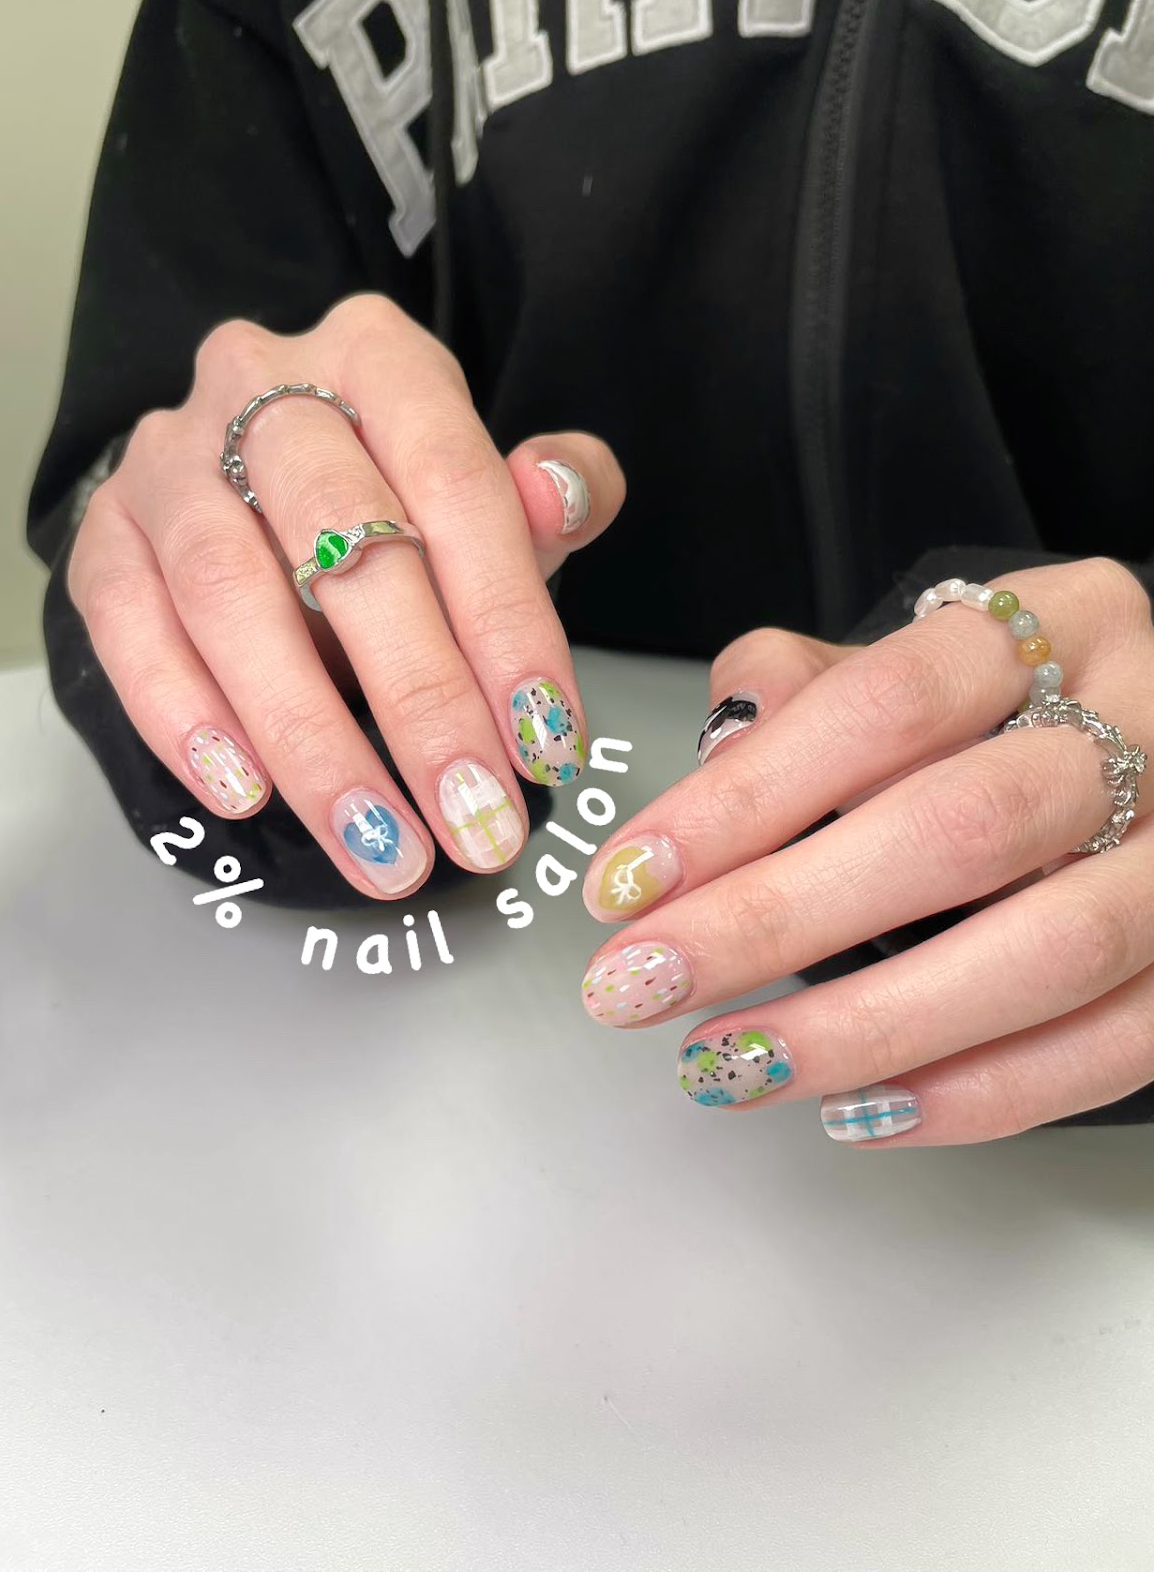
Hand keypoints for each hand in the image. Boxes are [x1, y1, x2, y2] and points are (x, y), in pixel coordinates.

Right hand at [68, 294, 623, 895]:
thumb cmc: (398, 497)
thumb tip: (566, 495)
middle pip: (340, 539)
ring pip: (227, 593)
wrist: (260, 476)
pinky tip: (246, 796)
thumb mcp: (487, 491)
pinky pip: (124, 625)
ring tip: (377, 842)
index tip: (547, 741)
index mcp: (380, 360)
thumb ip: (548, 495)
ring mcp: (170, 458)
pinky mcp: (105, 531)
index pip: (456, 484)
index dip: (508, 621)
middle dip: (419, 698)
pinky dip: (183, 717)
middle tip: (473, 817)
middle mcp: (262, 385)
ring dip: (308, 737)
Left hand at [579, 559, 1152, 1144]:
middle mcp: (1151, 724)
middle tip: (645, 982)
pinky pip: (1113, 1047)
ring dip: (868, 1026)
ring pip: (1049, 950)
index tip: (631, 877)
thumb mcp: (916, 664)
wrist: (1152, 758)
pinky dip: (979, 1092)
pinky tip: (858, 1109)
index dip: (747, 798)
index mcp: (1062, 623)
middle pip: (962, 829)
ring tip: (732, 1064)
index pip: (889, 702)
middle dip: (778, 920)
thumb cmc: (1009, 720)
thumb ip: (811, 691)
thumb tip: (720, 751)